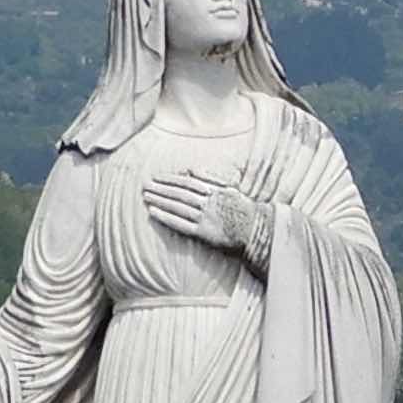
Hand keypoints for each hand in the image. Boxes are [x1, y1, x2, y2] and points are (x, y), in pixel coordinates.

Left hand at [147, 171, 273, 260]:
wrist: (258, 232)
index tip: (157, 178)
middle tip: (145, 185)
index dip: (171, 179)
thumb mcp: (231, 189)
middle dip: (161, 188)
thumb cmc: (245, 211)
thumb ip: (211, 178)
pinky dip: (166, 217)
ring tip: (146, 196)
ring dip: (160, 200)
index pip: (188, 183)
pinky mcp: (204, 233)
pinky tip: (153, 212)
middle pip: (180, 194)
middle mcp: (209, 203)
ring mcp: (206, 218)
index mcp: (215, 191)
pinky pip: (181, 224)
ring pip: (178, 206)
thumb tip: (190, 169)